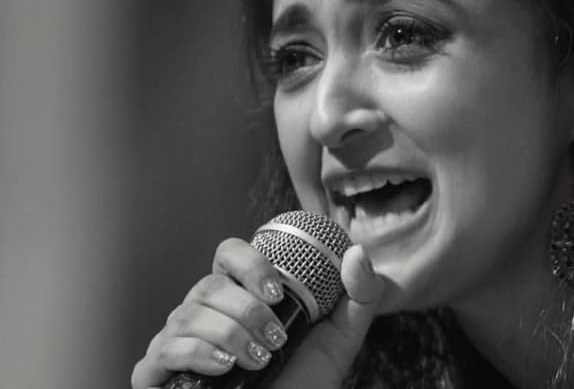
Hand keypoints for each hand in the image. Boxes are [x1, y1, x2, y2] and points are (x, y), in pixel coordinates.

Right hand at [131, 238, 383, 388]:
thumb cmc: (306, 382)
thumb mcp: (341, 339)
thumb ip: (359, 295)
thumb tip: (356, 252)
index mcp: (241, 294)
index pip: (229, 253)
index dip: (249, 264)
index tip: (279, 292)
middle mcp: (206, 311)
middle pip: (209, 285)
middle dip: (247, 311)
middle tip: (278, 339)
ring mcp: (180, 340)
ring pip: (186, 313)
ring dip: (229, 334)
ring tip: (259, 360)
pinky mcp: (161, 372)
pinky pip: (162, 349)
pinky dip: (196, 352)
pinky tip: (224, 366)